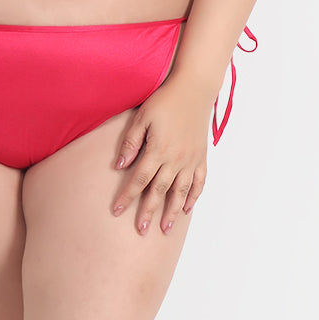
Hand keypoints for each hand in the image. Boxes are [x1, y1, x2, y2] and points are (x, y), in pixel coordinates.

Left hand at [111, 75, 214, 234]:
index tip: (117, 211)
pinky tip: (187, 208)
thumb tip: (119, 166)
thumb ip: (131, 142)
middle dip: (148, 211)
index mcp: (159, 150)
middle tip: (141, 230)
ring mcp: (191, 159)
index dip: (127, 196)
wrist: (194, 89)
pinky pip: (199, 181)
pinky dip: (194, 196)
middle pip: (159, 191)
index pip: (139, 180)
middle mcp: (176, 159)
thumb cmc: (165, 100)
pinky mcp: (201, 157)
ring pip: (181, 191)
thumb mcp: (142, 117)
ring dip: (172, 211)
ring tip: (165, 228)